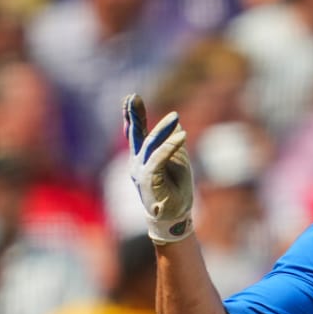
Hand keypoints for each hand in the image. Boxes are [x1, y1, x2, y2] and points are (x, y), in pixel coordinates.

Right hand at [123, 94, 194, 243]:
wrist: (175, 216)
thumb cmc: (176, 190)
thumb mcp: (176, 160)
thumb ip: (171, 142)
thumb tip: (175, 122)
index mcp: (141, 158)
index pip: (135, 134)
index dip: (132, 117)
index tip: (130, 99)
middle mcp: (137, 163)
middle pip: (135, 135)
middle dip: (134, 116)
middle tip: (133, 97)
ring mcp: (141, 172)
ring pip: (150, 145)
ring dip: (162, 129)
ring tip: (175, 116)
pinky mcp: (149, 180)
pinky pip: (159, 158)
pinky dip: (170, 146)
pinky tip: (182, 136)